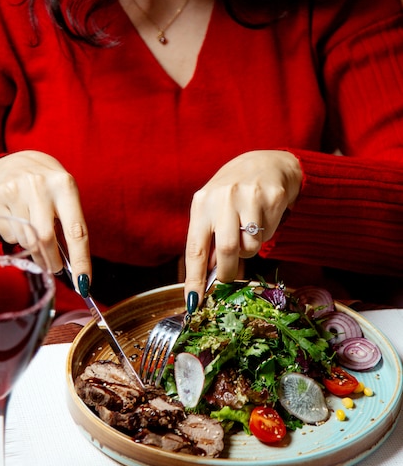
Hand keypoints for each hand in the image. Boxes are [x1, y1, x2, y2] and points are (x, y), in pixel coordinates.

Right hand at [0, 150, 90, 281]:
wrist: (15, 159)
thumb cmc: (47, 184)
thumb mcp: (64, 195)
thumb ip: (68, 225)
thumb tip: (73, 268)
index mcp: (65, 185)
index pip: (76, 231)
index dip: (81, 260)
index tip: (84, 284)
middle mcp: (39, 185)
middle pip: (45, 240)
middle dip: (51, 261)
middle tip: (54, 267)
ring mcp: (14, 189)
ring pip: (25, 240)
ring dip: (33, 248)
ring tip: (33, 233)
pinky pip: (7, 233)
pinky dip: (14, 236)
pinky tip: (16, 219)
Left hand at [183, 150, 302, 302]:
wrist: (265, 164)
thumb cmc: (232, 194)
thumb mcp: (213, 211)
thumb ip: (209, 241)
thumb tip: (210, 278)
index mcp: (202, 204)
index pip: (195, 249)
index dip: (194, 279)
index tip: (193, 302)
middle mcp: (223, 198)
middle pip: (226, 251)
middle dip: (227, 272)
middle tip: (229, 275)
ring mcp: (249, 197)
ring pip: (250, 246)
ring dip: (248, 250)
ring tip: (247, 233)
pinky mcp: (272, 198)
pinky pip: (268, 235)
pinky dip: (264, 236)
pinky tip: (262, 219)